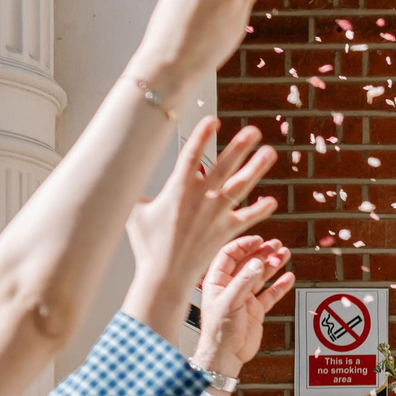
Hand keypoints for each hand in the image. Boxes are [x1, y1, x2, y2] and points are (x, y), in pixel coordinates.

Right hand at [124, 121, 280, 340]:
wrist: (164, 275)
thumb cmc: (148, 245)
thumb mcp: (135, 212)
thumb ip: (136, 191)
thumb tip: (122, 175)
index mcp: (177, 189)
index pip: (191, 155)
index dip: (202, 136)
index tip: (213, 120)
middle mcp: (200, 198)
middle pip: (223, 166)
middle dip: (239, 147)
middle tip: (254, 131)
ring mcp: (216, 214)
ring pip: (240, 186)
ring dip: (256, 168)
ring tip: (270, 153)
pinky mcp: (226, 232)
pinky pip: (247, 217)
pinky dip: (260, 209)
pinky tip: (272, 200)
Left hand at [194, 234, 292, 379]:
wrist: (226, 355)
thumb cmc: (219, 331)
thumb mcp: (230, 302)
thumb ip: (244, 282)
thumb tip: (257, 263)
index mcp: (217, 281)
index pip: (229, 255)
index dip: (244, 246)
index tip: (259, 240)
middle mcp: (231, 287)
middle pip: (248, 263)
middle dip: (262, 252)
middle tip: (277, 245)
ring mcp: (244, 298)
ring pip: (261, 276)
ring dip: (273, 265)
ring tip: (285, 254)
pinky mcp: (256, 310)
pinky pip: (270, 294)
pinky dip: (279, 286)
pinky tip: (288, 277)